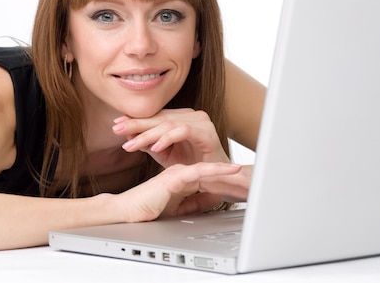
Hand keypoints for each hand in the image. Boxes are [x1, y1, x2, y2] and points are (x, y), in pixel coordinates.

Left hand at [114, 109, 229, 167]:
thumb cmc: (194, 165)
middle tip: (117, 128)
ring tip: (131, 144)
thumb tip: (128, 135)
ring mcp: (200, 122)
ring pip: (168, 124)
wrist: (218, 178)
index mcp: (182, 118)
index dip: (135, 120)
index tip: (116, 124)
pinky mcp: (207, 132)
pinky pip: (183, 131)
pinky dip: (167, 139)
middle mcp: (191, 116)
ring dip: (148, 134)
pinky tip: (154, 148)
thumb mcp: (165, 154)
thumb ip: (149, 143)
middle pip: (159, 118)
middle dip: (136, 124)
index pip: (155, 116)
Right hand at [116, 162, 242, 221]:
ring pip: (208, 167)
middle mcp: (182, 171)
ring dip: (227, 169)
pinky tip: (229, 169)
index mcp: (183, 177)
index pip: (209, 174)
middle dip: (231, 171)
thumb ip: (195, 202)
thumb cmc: (147, 209)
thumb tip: (213, 199)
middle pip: (212, 168)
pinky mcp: (174, 177)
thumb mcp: (178, 207)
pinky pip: (199, 171)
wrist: (129, 213)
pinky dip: (216, 170)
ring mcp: (178, 172)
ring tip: (246, 170)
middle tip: (250, 173)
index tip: (243, 179)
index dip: (226, 176)